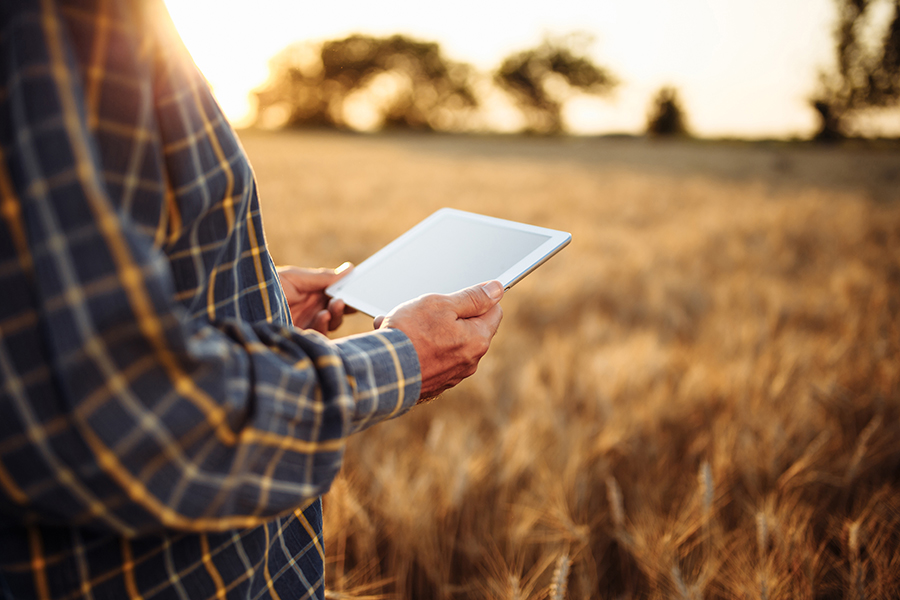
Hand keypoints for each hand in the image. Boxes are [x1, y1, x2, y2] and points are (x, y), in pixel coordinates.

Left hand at [277, 263, 354, 333]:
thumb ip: (323, 277)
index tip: (357, 291)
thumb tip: (350, 269)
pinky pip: (319, 335)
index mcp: (313, 293)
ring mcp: (307, 323)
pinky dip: (324, 326)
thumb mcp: (296, 277)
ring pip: (332, 324)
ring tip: (332, 307)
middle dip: (344, 306)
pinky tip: (323, 316)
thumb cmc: (270, 285)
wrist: (248, 303)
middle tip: (342, 301)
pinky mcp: (301, 336)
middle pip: (337, 311)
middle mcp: (312, 309)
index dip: (348, 294)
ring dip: (335, 315)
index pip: (337, 295)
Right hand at [374, 281, 503, 400]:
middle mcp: (470, 361)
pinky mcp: (434, 384)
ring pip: (447, 343)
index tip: (460, 295)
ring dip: (429, 332)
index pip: (494, 311)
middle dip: (448, 315)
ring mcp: (452, 375)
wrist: (382, 371)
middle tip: (424, 309)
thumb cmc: (410, 334)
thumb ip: (472, 298)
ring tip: (402, 324)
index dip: (478, 299)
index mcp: (477, 340)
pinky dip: (420, 349)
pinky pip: (432, 359)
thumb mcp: (442, 305)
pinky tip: (399, 342)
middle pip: (469, 328)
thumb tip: (497, 289)